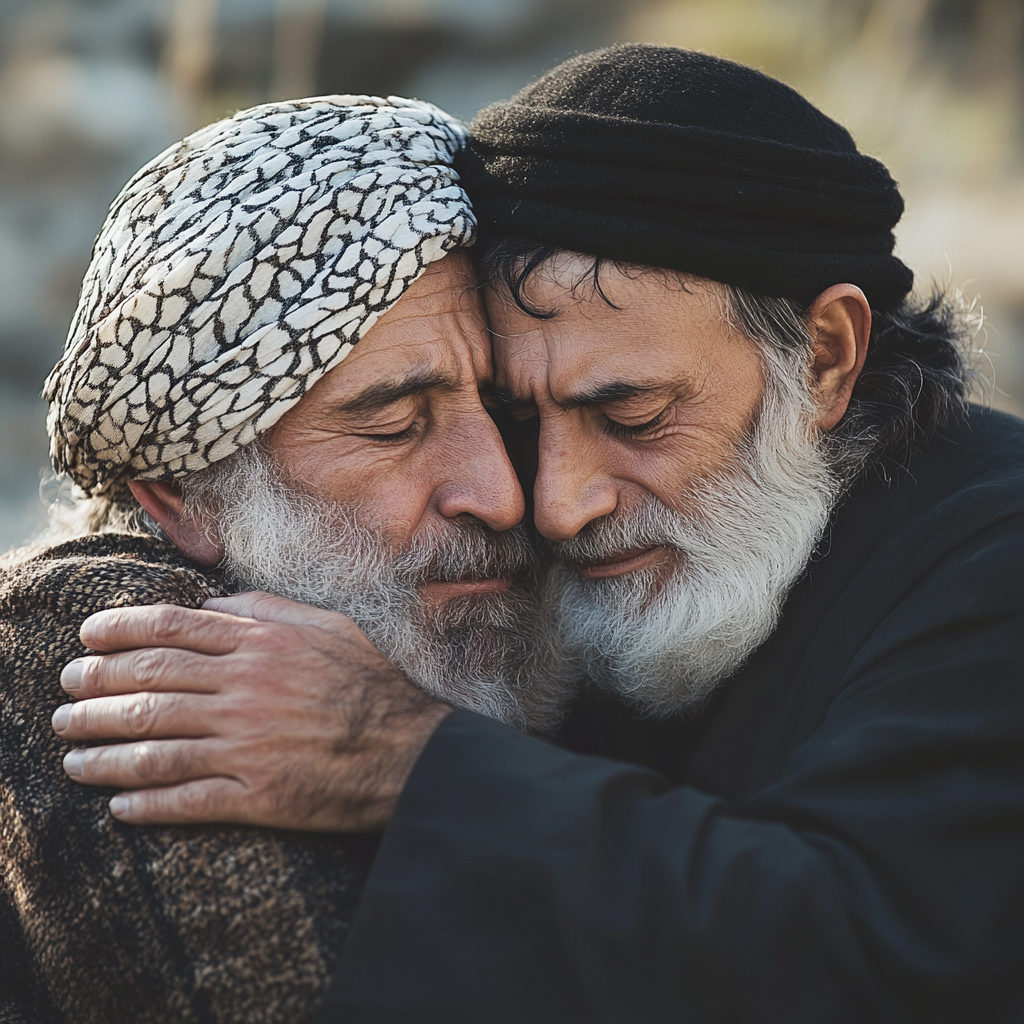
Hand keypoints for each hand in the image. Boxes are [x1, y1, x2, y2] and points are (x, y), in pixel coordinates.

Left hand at [51, 593, 450, 830]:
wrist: (414, 750)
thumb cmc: (372, 681)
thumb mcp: (328, 625)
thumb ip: (267, 608)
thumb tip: (213, 601)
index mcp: (261, 643)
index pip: (170, 629)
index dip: (118, 632)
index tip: (86, 637)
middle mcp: (245, 690)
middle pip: (148, 685)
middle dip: (95, 689)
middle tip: (65, 694)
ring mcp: (248, 745)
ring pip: (152, 744)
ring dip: (101, 749)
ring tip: (71, 752)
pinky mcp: (257, 796)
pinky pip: (184, 799)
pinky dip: (144, 802)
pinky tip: (118, 804)